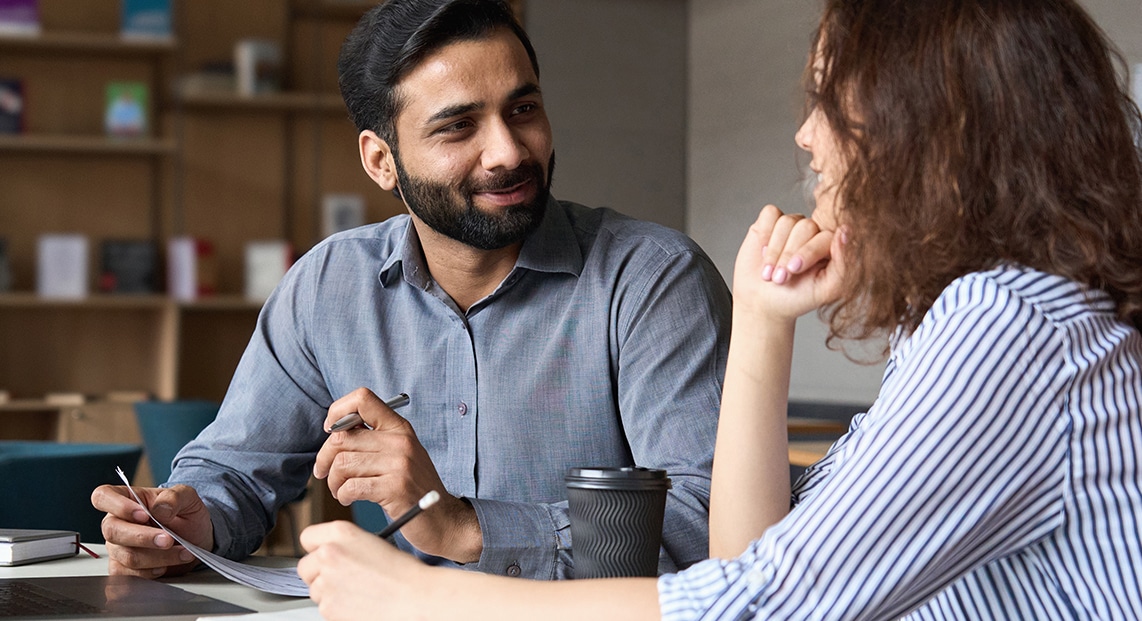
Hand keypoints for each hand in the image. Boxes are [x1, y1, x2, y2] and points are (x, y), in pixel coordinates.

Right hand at [90, 484, 212, 577]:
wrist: (197, 539)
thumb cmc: (186, 515)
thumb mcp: (188, 497)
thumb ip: (174, 497)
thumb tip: (160, 509)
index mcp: (127, 499)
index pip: (103, 496)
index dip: (118, 506)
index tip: (144, 514)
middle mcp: (117, 523)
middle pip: (112, 531)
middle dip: (143, 537)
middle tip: (169, 539)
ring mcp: (118, 547)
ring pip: (126, 556)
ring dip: (158, 557)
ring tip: (182, 552)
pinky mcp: (123, 569)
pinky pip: (129, 576)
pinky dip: (152, 573)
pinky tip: (166, 566)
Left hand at [298, 521, 432, 620]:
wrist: (415, 597)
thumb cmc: (402, 573)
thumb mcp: (372, 542)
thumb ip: (345, 544)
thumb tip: (330, 555)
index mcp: (341, 532)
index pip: (307, 537)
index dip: (317, 547)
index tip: (323, 554)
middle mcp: (329, 553)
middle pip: (305, 566)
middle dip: (318, 573)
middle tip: (340, 577)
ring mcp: (326, 581)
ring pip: (315, 589)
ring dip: (330, 591)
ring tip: (357, 590)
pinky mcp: (328, 606)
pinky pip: (324, 607)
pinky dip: (337, 607)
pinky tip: (358, 602)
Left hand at [313, 388, 481, 562]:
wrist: (444, 519)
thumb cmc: (415, 489)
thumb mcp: (401, 454)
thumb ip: (374, 440)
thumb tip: (334, 431)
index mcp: (400, 428)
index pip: (362, 399)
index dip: (337, 411)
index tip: (331, 432)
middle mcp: (400, 441)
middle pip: (341, 438)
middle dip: (324, 459)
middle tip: (325, 473)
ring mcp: (399, 464)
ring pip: (342, 464)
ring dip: (333, 481)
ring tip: (341, 490)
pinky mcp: (395, 488)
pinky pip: (350, 486)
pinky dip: (342, 495)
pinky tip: (349, 498)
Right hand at [732, 204, 845, 320]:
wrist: (763, 303)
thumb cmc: (797, 298)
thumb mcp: (826, 290)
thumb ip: (843, 264)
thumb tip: (845, 231)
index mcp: (831, 247)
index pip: (825, 236)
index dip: (808, 252)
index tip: (793, 270)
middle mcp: (814, 232)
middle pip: (805, 227)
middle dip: (788, 254)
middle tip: (779, 278)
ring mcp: (792, 225)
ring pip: (786, 222)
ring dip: (774, 250)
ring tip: (769, 271)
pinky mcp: (770, 221)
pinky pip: (770, 214)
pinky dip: (765, 233)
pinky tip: (762, 251)